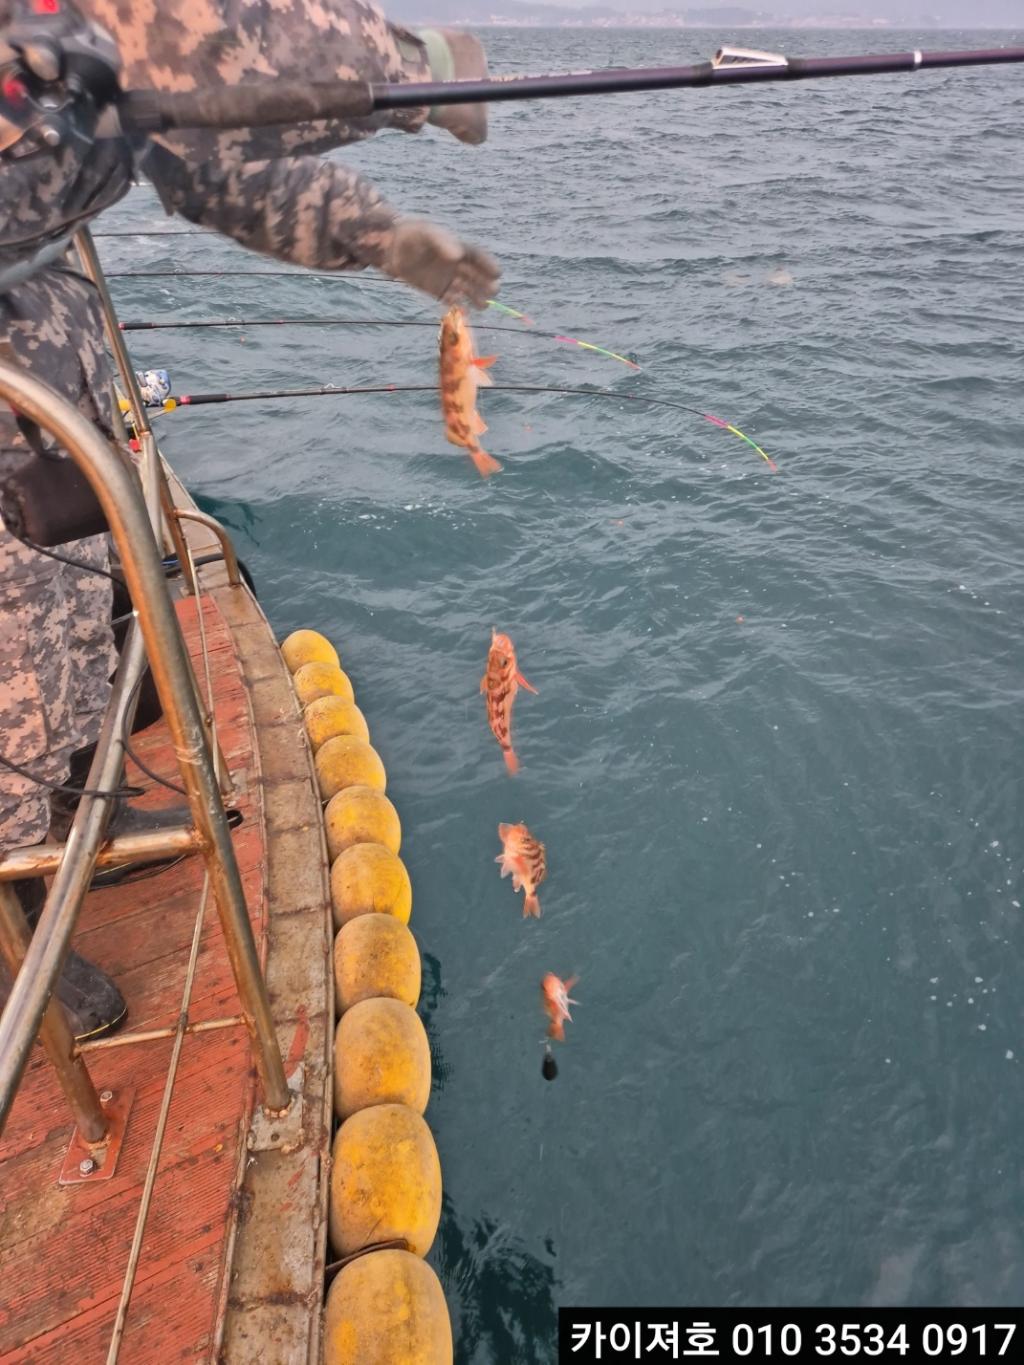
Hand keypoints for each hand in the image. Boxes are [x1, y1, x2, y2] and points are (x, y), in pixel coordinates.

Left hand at [382, 218, 499, 309]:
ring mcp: (447, 278)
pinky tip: (459, 306)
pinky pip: (450, 299)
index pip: (478, 257)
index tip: (497, 274)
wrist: (390, 248)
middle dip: (486, 284)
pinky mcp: (437, 290)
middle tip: (493, 292)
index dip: (488, 265)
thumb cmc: (411, 235)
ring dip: (476, 298)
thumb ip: (443, 242)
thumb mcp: (427, 233)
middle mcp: (455, 264)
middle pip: (476, 276)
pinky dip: (456, 303)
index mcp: (457, 247)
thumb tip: (459, 256)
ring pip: (466, 290)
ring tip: (484, 306)